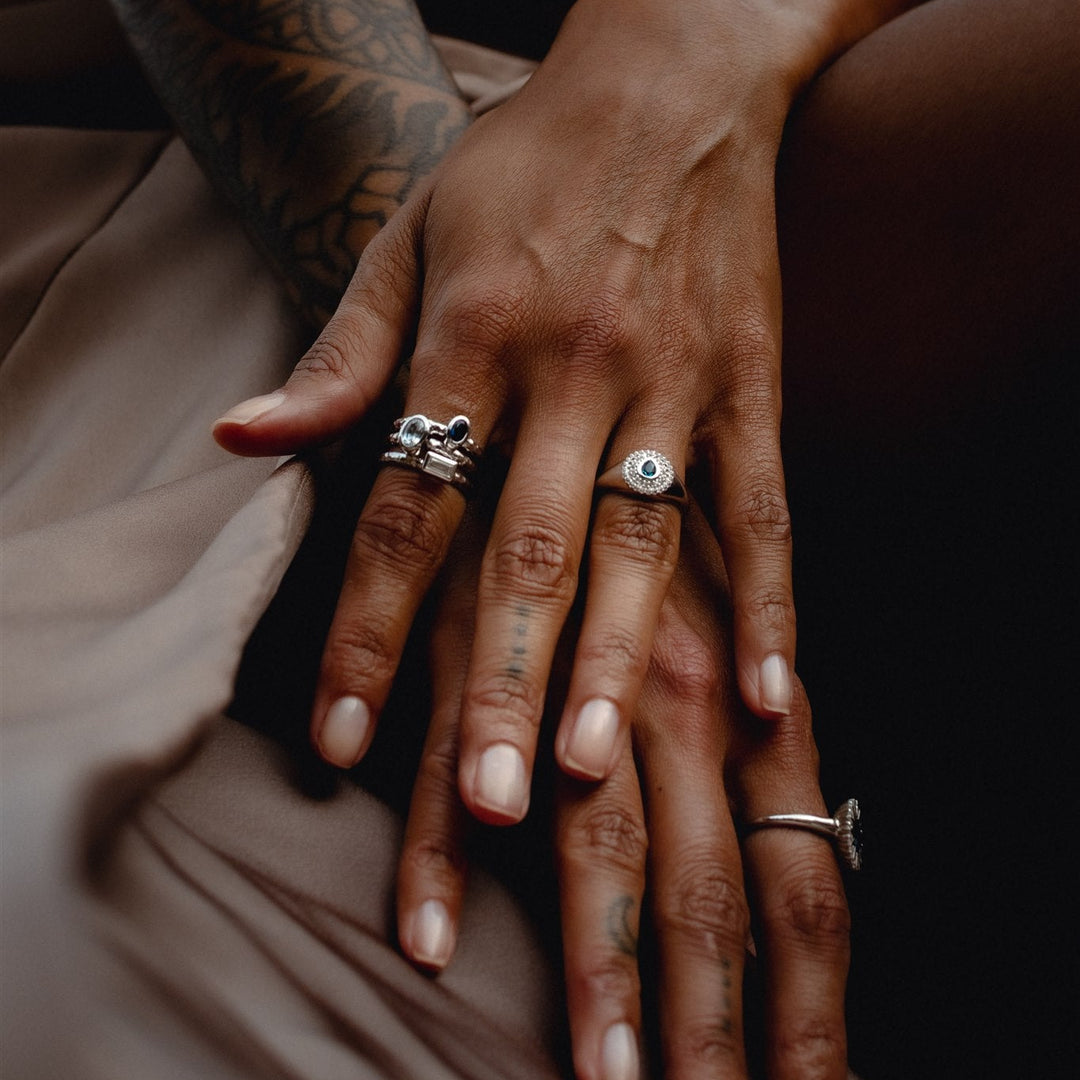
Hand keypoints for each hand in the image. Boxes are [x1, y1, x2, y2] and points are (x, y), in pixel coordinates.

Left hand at [214, 0, 855, 820]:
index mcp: (474, 333)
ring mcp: (674, 382)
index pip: (407, 505)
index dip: (365, 625)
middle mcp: (574, 366)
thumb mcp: (411, 236)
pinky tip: (765, 695)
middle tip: (480, 800)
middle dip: (498, 678)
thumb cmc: (524, 164)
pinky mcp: (751, 385)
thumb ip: (338, 354)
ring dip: (618, 661)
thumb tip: (241, 438)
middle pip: (526, 547)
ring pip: (642, 542)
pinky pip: (763, 507)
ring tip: (593, 769)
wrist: (671, 77)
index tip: (335, 737)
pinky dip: (770, 602)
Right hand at [398, 502, 850, 1078]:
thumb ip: (766, 751)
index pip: (806, 891)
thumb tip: (810, 861)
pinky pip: (451, 775)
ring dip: (594, 971)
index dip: (815, 1015)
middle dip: (712, 1032)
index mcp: (753, 706)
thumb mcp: (740, 641)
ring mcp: (570, 678)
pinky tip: (431, 945)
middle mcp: (678, 700)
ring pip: (592, 845)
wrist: (576, 392)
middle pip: (708, 894)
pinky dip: (439, 859)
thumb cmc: (663, 536)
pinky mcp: (471, 649)